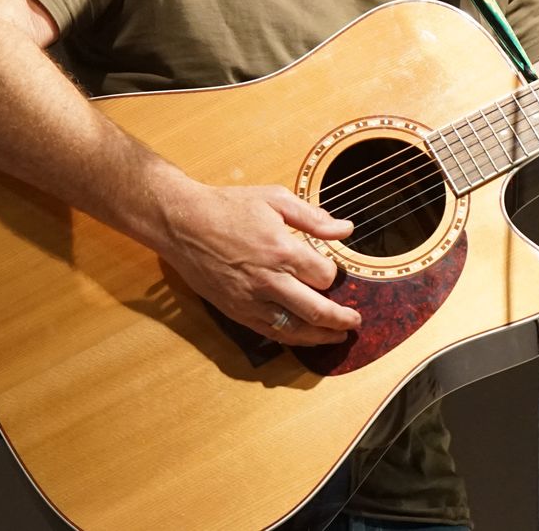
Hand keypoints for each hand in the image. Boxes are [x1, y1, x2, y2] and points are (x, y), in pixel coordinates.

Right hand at [156, 181, 361, 346]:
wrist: (182, 224)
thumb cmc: (228, 207)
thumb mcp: (274, 199)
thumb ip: (313, 217)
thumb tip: (346, 229)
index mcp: (282, 250)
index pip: (324, 275)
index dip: (333, 274)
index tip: (331, 270)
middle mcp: (269, 280)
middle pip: (316, 310)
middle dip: (341, 319)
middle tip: (356, 321)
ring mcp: (251, 300)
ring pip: (294, 329)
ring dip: (320, 337)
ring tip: (337, 337)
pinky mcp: (236, 311)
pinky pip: (269, 332)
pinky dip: (291, 339)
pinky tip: (303, 337)